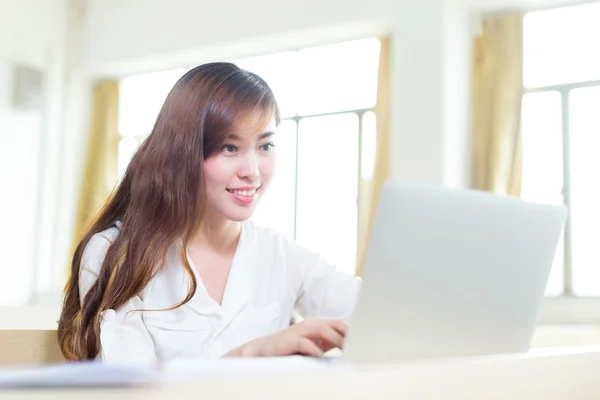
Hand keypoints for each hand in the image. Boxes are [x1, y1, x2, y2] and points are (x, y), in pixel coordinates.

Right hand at [226, 318, 348, 357]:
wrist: (268, 349)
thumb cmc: (293, 348)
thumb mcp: (316, 344)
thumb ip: (331, 342)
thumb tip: (350, 346)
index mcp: (320, 324)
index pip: (341, 324)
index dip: (353, 332)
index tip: (365, 341)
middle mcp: (312, 324)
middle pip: (335, 324)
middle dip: (348, 333)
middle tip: (359, 344)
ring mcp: (301, 330)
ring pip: (322, 330)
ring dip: (335, 338)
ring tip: (345, 348)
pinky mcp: (291, 339)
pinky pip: (304, 342)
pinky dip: (313, 348)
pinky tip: (320, 354)